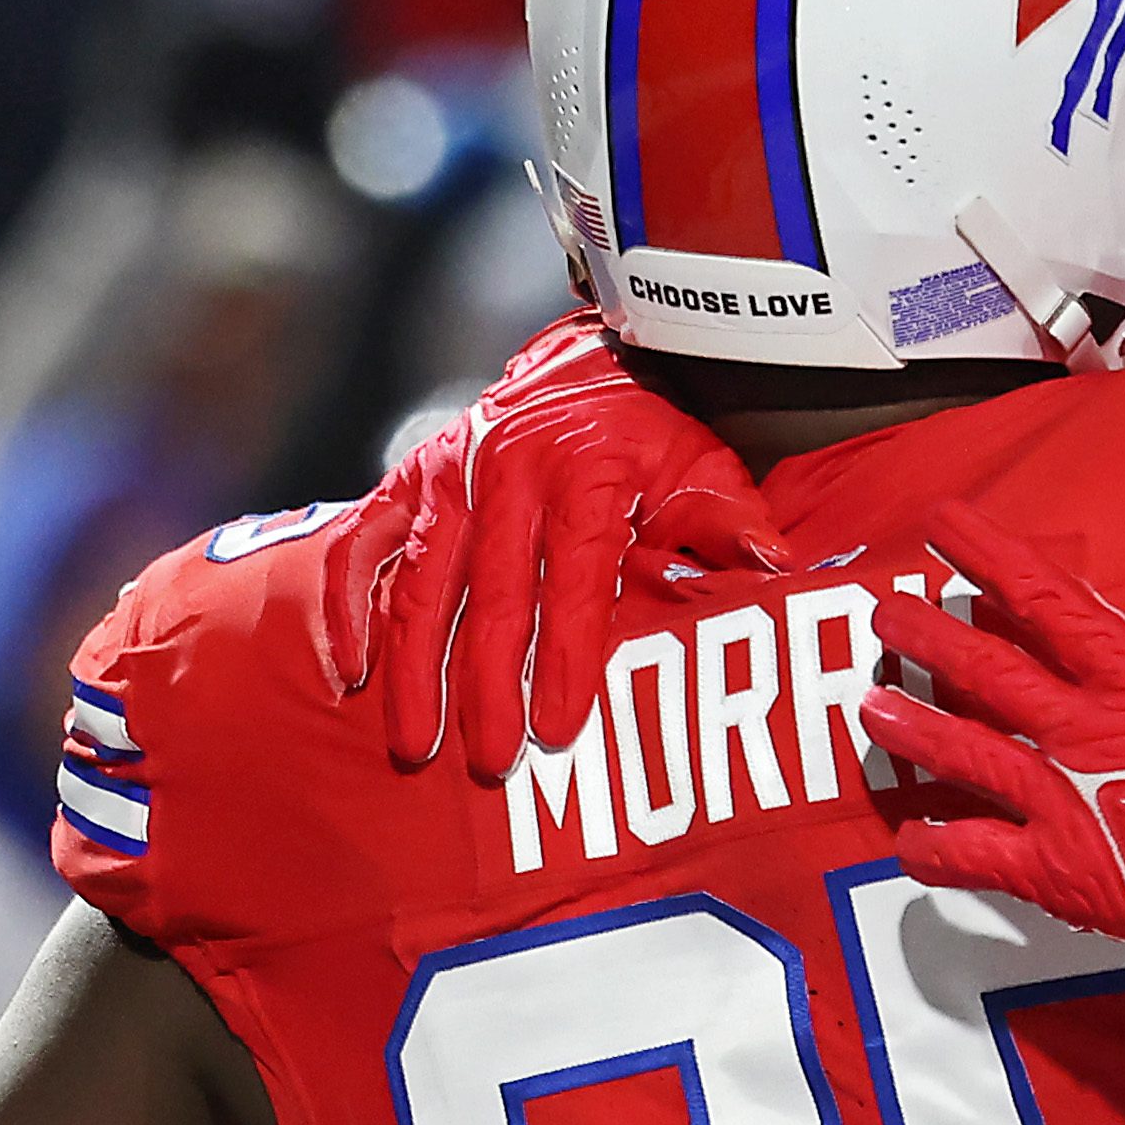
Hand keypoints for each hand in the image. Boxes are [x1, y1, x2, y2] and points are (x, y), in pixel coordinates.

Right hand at [318, 329, 788, 780]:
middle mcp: (506, 476)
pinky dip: (348, 605)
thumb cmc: (652, 433)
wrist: (588, 359)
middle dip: (487, 689)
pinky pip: (365, 545)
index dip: (566, 661)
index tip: (557, 732)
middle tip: (489, 765)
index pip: (573, 585)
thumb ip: (731, 524)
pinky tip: (349, 670)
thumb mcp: (704, 466)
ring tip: (413, 743)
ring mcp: (450, 478)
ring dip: (414, 670)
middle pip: (492, 599)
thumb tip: (776, 570)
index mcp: (583, 478)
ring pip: (421, 585)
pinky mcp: (412, 482)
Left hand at [860, 500, 1124, 987]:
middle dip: (929, 636)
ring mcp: (1059, 802)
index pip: (1045, 600)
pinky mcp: (1055, 871)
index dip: (987, 556)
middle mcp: (1081, 731)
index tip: (940, 525)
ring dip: (914, 726)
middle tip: (883, 612)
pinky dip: (936, 848)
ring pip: (965, 753)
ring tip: (868, 705)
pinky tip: (909, 841)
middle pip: (986, 670)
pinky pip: (974, 856)